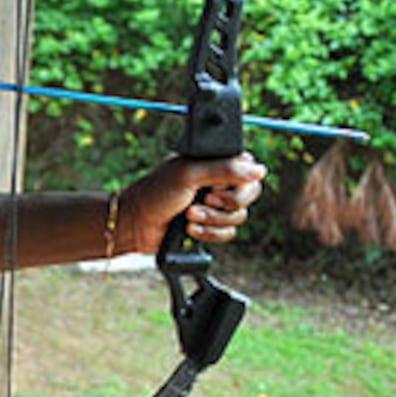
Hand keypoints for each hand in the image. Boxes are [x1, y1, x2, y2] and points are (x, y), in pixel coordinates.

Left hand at [119, 152, 267, 252]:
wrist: (136, 225)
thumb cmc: (155, 194)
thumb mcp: (188, 174)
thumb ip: (224, 169)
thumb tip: (259, 169)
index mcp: (213, 163)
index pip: (249, 168)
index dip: (239, 180)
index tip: (216, 186)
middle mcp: (217, 182)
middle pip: (249, 194)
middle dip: (226, 203)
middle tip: (203, 199)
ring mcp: (214, 205)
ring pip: (239, 216)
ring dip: (213, 219)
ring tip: (188, 215)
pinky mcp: (210, 225)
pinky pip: (228, 234)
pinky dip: (209, 233)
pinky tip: (189, 229)